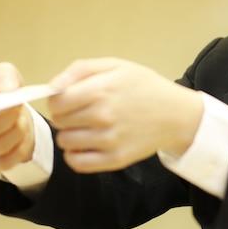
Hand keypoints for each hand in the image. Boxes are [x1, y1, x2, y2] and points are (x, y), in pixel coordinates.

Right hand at [0, 62, 35, 171]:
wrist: (12, 111)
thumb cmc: (4, 91)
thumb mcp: (5, 75)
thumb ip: (5, 75)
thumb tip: (9, 90)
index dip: (1, 110)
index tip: (16, 103)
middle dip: (12, 120)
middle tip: (20, 112)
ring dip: (18, 134)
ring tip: (21, 123)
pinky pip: (4, 162)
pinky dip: (19, 150)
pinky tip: (21, 139)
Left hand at [48, 58, 203, 172]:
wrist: (176, 114)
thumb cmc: (144, 87)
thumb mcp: (116, 65)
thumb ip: (80, 70)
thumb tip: (52, 87)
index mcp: (102, 89)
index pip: (56, 101)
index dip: (57, 99)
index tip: (69, 99)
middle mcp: (103, 116)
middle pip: (59, 121)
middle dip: (65, 115)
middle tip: (82, 112)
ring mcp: (109, 140)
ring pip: (65, 142)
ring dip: (70, 134)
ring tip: (87, 127)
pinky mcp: (115, 160)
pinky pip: (77, 163)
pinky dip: (75, 155)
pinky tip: (87, 144)